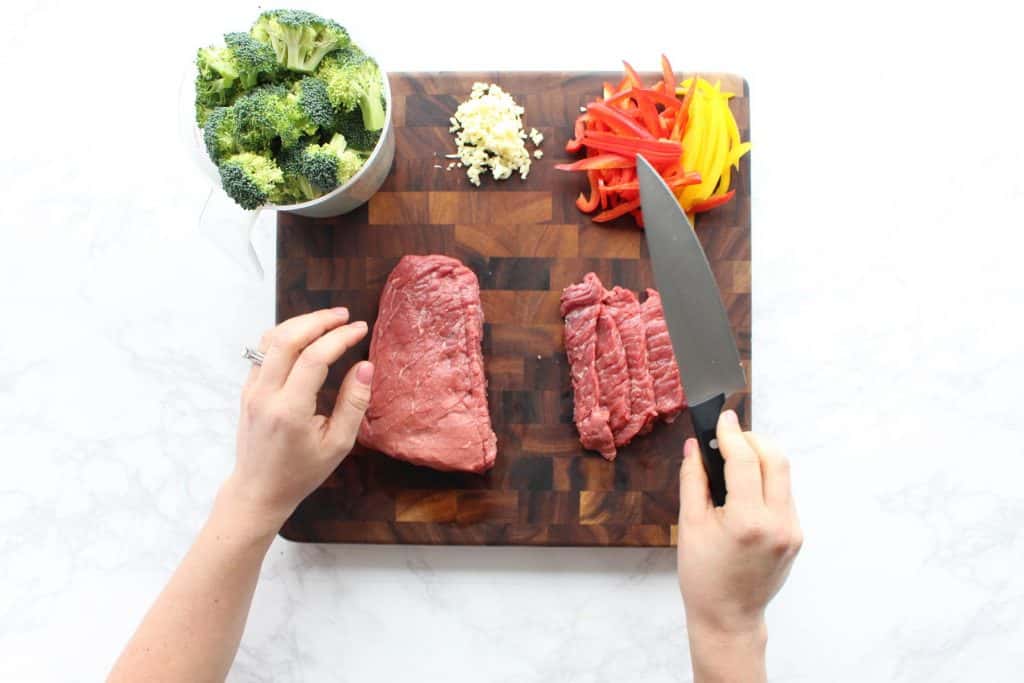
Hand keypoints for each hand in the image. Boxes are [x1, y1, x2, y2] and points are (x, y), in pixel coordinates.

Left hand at [228, 307, 373, 528]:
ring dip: (300, 323)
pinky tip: (306, 335)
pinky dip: (286, 335)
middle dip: (318, 320)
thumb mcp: (338, 445)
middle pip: (287, 339)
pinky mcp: (247, 389)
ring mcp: (252, 390)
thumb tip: (366, 367)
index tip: (360, 329)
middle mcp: (265, 395)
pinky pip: (263, 351)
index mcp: (289, 411)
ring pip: (271, 340)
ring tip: (327, 320)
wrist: (259, 489)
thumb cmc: (301, 472)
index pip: (314, 358)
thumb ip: (354, 404)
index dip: (340, 338)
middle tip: (345, 316)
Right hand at [677, 410, 801, 680]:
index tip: (722, 419)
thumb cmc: (703, 577)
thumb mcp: (689, 525)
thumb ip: (694, 480)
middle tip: (730, 436)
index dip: (732, 434)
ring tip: (735, 460)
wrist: (729, 617)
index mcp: (748, 521)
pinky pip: (784, 494)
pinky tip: (745, 487)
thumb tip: (696, 446)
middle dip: (754, 439)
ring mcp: (792, 530)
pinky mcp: (796, 535)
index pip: (746, 461)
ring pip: (784, 475)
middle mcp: (778, 524)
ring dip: (761, 458)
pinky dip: (766, 480)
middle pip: (777, 460)